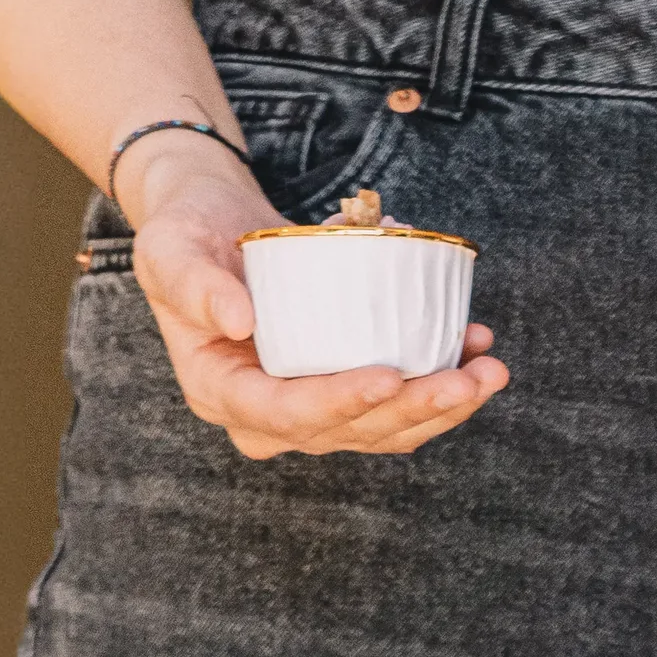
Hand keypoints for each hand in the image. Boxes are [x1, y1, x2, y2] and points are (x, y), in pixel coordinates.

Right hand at [119, 131, 508, 461]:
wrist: (211, 225)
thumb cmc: (184, 232)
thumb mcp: (167, 249)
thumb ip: (194, 284)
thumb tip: (239, 321)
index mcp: (224, 393)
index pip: (287, 414)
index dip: (340, 403)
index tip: (389, 376)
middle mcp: (269, 416)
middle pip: (350, 431)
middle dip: (415, 411)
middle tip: (468, 380)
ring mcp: (309, 408)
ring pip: (384, 427)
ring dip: (443, 406)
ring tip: (489, 370)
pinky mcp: (341, 388)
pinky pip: (396, 401)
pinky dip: (439, 379)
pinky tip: (474, 348)